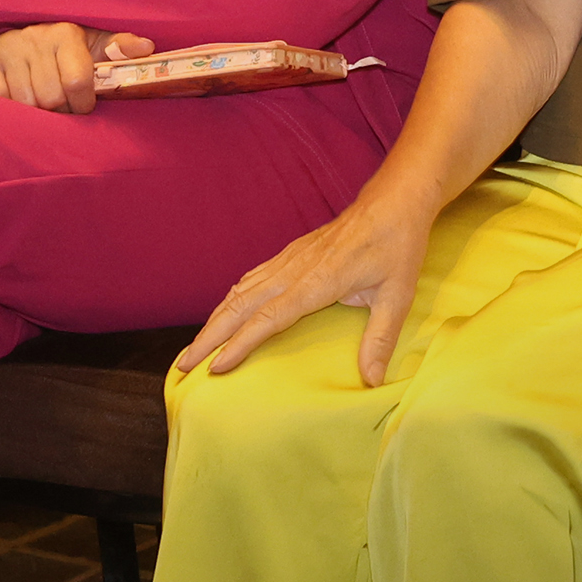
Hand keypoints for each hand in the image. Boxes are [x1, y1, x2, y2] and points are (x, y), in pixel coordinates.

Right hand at [0, 21, 155, 111]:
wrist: (16, 30)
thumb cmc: (65, 46)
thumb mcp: (94, 42)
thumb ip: (120, 46)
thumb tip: (147, 47)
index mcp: (66, 34)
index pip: (78, 80)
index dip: (83, 103)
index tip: (83, 106)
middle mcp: (36, 37)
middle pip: (51, 97)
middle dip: (59, 110)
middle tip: (60, 106)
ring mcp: (8, 47)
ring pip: (25, 102)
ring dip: (35, 112)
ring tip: (41, 102)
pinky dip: (9, 108)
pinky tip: (19, 100)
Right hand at [177, 190, 434, 385]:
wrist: (393, 201)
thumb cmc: (398, 246)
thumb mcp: (398, 295)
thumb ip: (380, 338)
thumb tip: (371, 379)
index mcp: (317, 281)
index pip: (268, 318)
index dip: (240, 343)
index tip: (216, 367)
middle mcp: (295, 269)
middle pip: (241, 305)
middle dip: (209, 336)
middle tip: (184, 364)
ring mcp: (290, 258)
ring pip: (241, 290)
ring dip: (214, 318)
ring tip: (194, 346)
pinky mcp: (292, 253)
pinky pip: (252, 278)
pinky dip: (231, 298)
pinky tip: (223, 311)